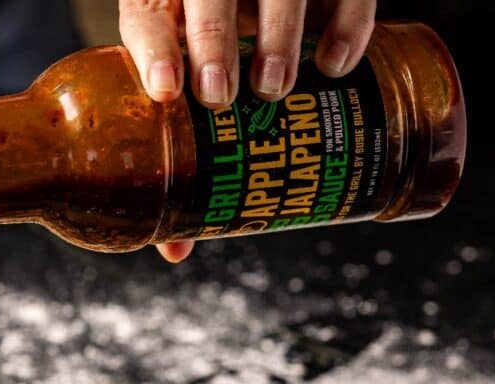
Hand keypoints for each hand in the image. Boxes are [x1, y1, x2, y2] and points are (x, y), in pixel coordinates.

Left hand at [118, 0, 375, 262]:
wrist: (255, 8)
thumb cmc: (212, 69)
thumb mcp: (194, 99)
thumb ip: (184, 160)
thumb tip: (175, 249)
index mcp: (164, 8)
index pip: (148, 17)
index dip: (154, 51)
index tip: (166, 91)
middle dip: (213, 44)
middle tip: (224, 97)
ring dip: (276, 34)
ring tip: (275, 89)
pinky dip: (347, 23)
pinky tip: (337, 65)